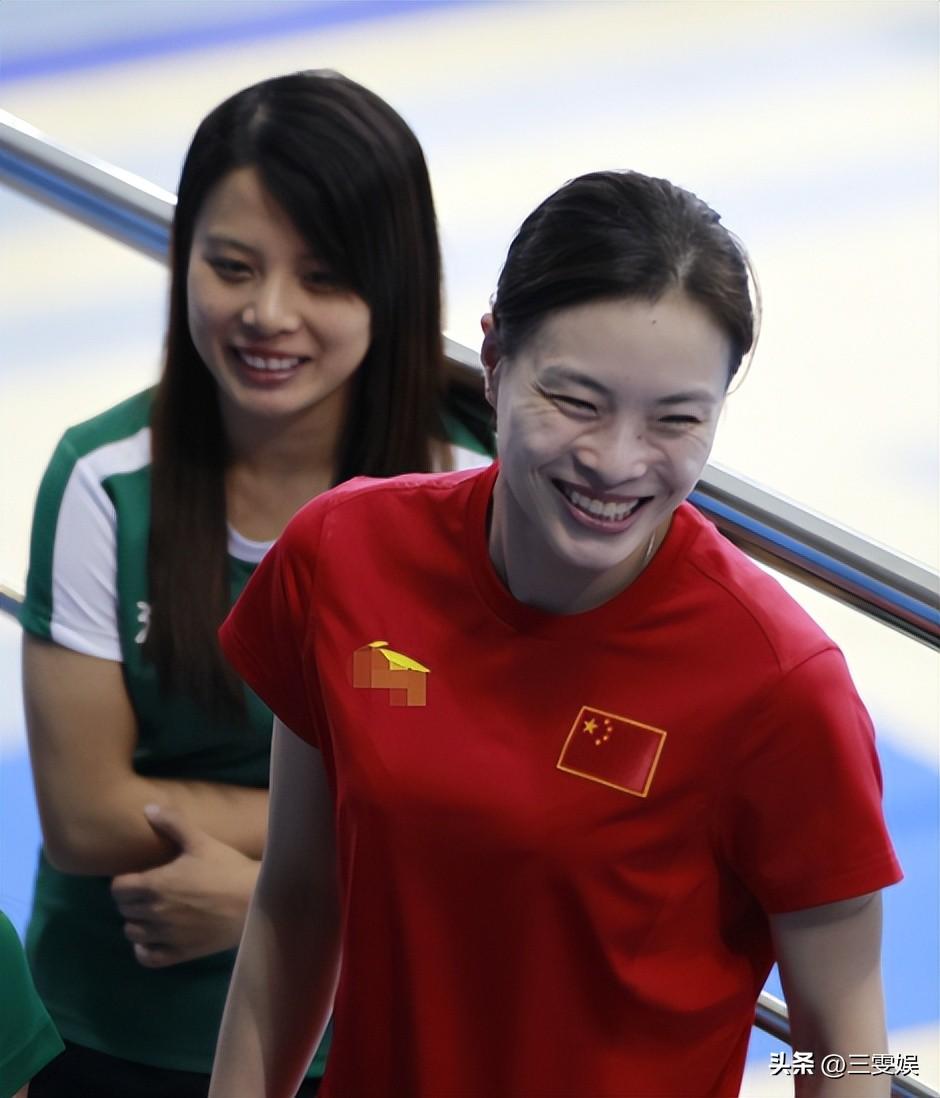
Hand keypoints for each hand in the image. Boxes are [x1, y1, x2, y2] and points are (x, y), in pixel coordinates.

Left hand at [111, 803, 259, 967]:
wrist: (253, 901)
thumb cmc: (226, 868)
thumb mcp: (200, 841)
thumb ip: (173, 823)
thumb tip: (148, 807)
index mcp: (155, 884)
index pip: (117, 888)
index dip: (123, 881)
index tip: (136, 876)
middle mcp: (153, 912)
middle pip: (123, 909)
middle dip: (130, 899)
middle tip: (146, 891)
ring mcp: (165, 935)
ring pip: (132, 933)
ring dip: (137, 922)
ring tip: (151, 913)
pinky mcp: (178, 953)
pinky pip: (146, 957)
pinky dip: (144, 949)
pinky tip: (154, 938)